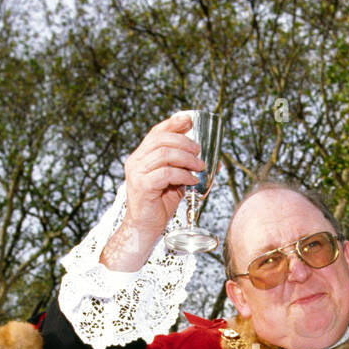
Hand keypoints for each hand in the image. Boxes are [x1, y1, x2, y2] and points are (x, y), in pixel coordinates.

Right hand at [102, 114, 204, 271]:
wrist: (144, 228)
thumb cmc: (158, 205)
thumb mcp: (175, 182)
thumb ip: (186, 168)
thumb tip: (212, 160)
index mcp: (141, 157)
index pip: (156, 132)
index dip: (173, 124)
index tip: (189, 120)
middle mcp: (136, 162)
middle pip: (161, 139)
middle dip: (184, 142)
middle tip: (199, 151)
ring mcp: (137, 173)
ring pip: (164, 154)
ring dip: (187, 158)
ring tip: (200, 166)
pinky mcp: (143, 186)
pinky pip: (166, 173)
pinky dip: (183, 175)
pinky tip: (192, 180)